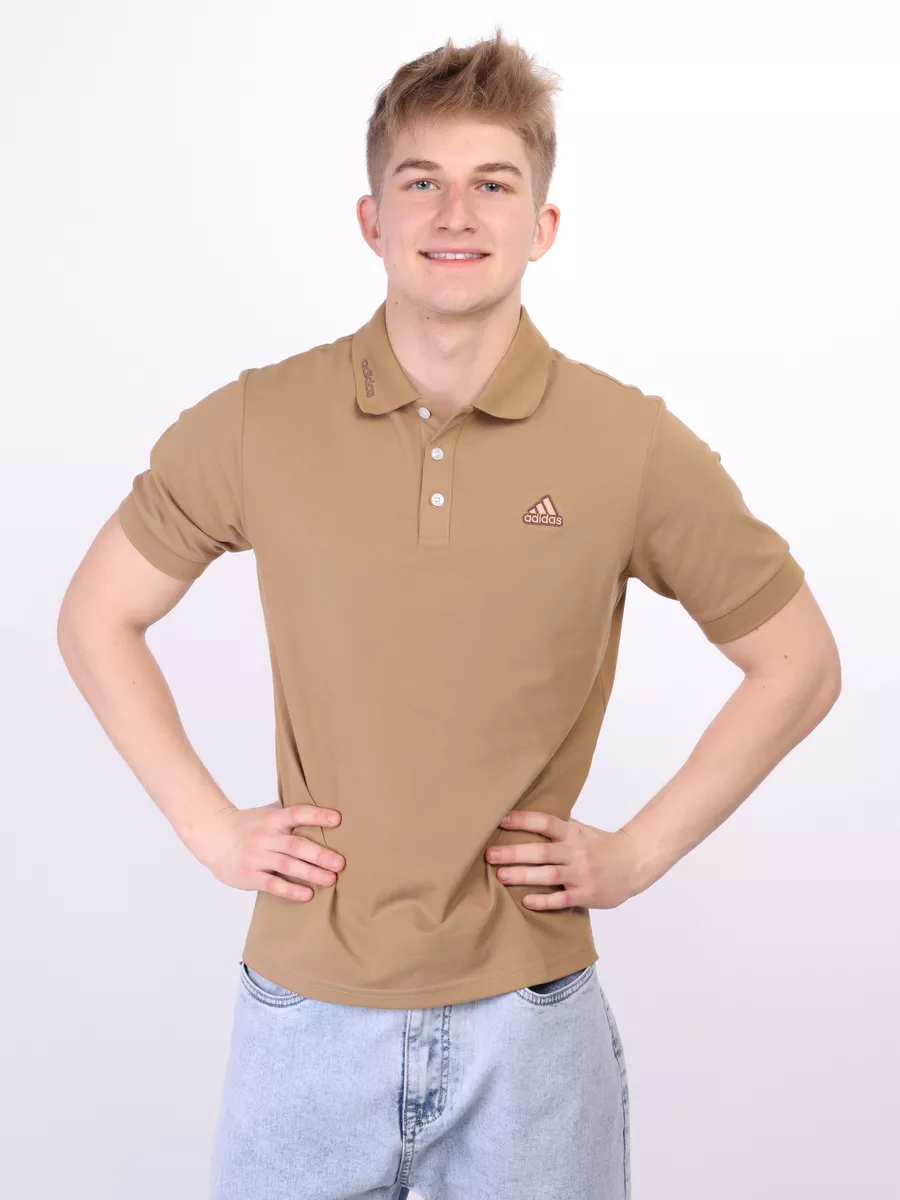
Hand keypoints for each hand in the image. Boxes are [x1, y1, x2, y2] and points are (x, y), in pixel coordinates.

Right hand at [194, 801, 344, 901]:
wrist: (213, 836)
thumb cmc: (247, 825)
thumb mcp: (267, 813)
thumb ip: (290, 812)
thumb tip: (323, 806)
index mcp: (272, 819)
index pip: (297, 813)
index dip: (317, 815)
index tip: (337, 819)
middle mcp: (265, 836)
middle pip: (295, 845)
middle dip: (320, 854)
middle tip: (341, 862)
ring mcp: (257, 856)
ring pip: (287, 865)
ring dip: (310, 873)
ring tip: (331, 879)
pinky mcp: (249, 875)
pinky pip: (272, 884)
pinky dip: (290, 890)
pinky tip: (307, 894)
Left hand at [485, 810, 641, 910]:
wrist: (633, 863)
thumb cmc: (601, 845)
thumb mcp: (581, 830)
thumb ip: (558, 827)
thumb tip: (526, 817)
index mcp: (573, 833)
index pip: (546, 823)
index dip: (524, 820)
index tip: (501, 820)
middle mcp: (575, 852)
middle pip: (542, 851)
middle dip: (514, 853)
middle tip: (490, 855)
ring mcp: (581, 874)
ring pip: (549, 875)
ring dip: (524, 875)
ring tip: (501, 876)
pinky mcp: (585, 894)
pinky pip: (562, 899)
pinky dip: (544, 901)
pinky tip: (526, 901)